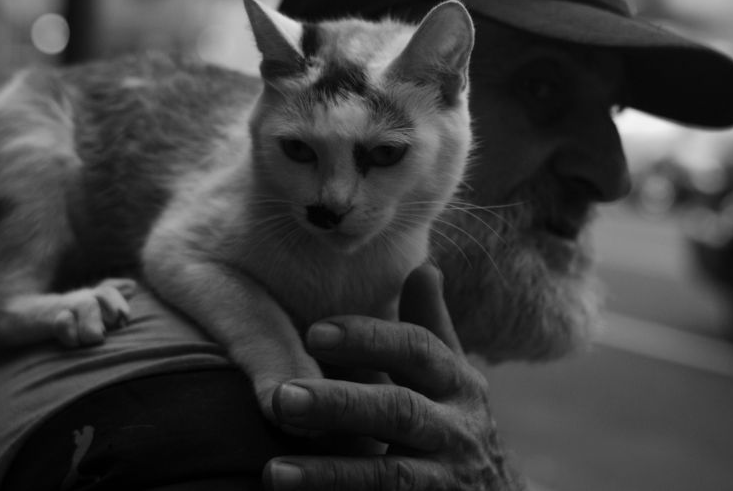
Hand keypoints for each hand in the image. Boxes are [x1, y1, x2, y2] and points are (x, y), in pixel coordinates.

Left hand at [263, 264, 526, 489]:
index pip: (416, 349)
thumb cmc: (457, 426)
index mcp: (458, 382)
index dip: (367, 339)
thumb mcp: (452, 377)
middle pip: (399, 410)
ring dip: (331, 473)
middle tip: (281, 399)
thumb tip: (421, 265)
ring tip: (274, 473)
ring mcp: (448, 479)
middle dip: (341, 405)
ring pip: (389, 474)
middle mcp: (458, 428)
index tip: (314, 333)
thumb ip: (431, 326)